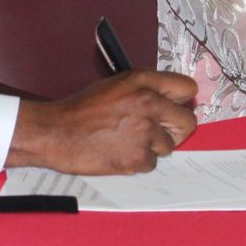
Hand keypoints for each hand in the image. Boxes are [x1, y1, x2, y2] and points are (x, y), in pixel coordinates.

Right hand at [7, 70, 197, 174]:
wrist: (57, 132)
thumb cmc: (82, 110)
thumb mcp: (116, 84)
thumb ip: (146, 88)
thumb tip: (172, 99)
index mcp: (142, 82)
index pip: (187, 88)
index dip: (183, 101)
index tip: (177, 108)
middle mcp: (148, 104)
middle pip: (188, 122)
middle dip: (176, 129)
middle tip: (159, 132)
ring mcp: (144, 132)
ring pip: (169, 145)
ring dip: (152, 147)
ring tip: (127, 141)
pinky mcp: (137, 157)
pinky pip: (152, 163)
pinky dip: (138, 161)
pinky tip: (119, 152)